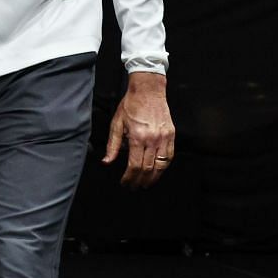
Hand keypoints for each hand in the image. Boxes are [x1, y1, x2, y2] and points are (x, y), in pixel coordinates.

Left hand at [102, 71, 174, 188]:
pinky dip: (164, 167)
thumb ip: (112, 146)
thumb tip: (107, 161)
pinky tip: (158, 171)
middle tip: (134, 186)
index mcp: (138, 137)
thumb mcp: (116, 124)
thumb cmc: (131, 105)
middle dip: (140, 181)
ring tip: (146, 183)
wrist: (148, 90)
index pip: (134, 166)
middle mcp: (152, 139)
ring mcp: (164, 137)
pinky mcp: (171, 134)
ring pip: (161, 166)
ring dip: (153, 178)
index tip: (125, 182)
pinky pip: (169, 156)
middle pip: (148, 169)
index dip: (129, 178)